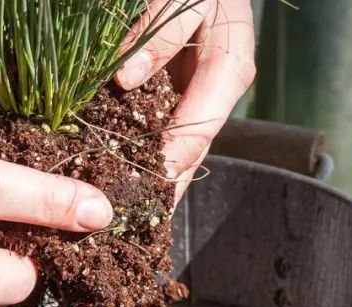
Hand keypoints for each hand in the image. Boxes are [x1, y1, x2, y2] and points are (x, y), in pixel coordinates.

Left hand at [116, 0, 255, 201]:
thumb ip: (157, 36)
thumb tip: (124, 81)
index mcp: (227, 72)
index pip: (196, 132)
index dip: (166, 165)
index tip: (135, 191)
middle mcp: (219, 94)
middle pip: (191, 155)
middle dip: (162, 192)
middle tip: (128, 226)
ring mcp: (203, 99)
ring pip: (180, 152)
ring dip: (156, 185)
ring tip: (125, 220)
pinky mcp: (185, 97)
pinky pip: (168, 135)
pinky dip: (149, 159)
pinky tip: (125, 183)